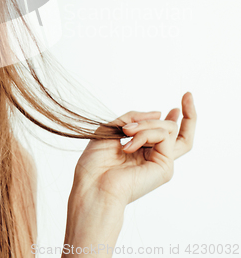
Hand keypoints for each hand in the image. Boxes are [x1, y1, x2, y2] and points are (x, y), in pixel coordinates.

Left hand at [72, 92, 196, 210]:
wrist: (92, 185)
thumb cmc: (95, 163)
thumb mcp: (111, 129)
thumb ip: (133, 118)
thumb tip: (159, 112)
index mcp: (141, 150)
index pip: (164, 134)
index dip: (174, 118)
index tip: (178, 103)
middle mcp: (153, 157)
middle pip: (183, 136)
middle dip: (189, 114)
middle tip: (188, 95)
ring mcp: (161, 162)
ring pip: (169, 129)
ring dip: (145, 124)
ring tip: (126, 132)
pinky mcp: (165, 167)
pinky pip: (162, 135)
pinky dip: (145, 133)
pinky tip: (128, 143)